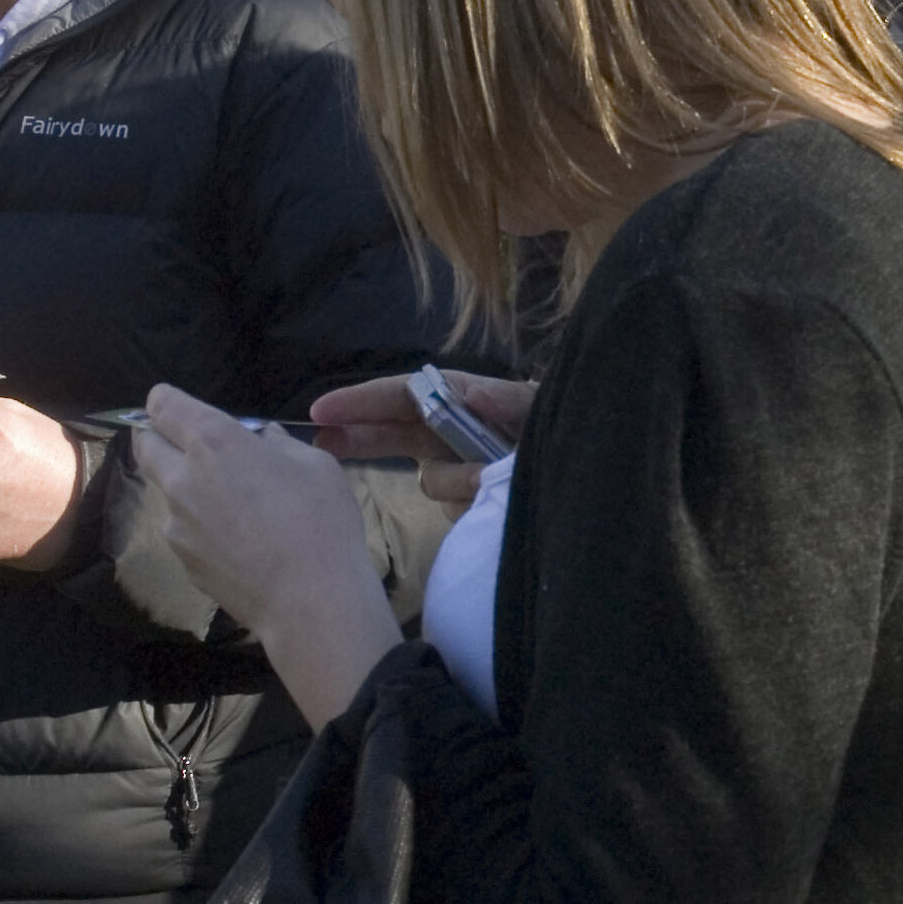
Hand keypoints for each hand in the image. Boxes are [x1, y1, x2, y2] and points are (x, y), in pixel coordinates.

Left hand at [132, 383, 402, 722]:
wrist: (310, 602)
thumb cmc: (320, 522)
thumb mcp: (315, 464)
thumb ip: (278, 444)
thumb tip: (262, 441)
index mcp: (213, 442)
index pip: (163, 405)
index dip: (166, 401)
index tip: (181, 409)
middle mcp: (182, 478)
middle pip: (145, 445)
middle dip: (160, 438)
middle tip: (194, 448)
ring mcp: (176, 523)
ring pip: (166, 491)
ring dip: (185, 486)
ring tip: (230, 505)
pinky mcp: (182, 559)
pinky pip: (183, 528)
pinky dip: (199, 524)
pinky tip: (236, 541)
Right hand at [309, 368, 536, 509]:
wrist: (582, 481)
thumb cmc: (557, 428)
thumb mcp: (538, 408)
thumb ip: (507, 398)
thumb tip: (470, 394)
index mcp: (461, 400)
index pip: (401, 395)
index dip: (360, 402)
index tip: (323, 411)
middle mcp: (451, 433)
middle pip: (393, 432)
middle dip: (360, 435)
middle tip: (320, 441)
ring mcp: (457, 470)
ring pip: (431, 480)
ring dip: (457, 481)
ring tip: (493, 478)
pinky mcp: (468, 504)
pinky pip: (456, 508)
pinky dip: (473, 504)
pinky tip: (495, 500)